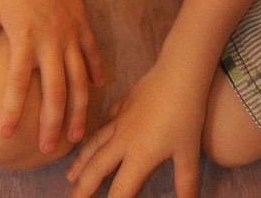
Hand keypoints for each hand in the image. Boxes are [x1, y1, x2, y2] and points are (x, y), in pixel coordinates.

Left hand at [0, 0, 102, 154]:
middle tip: (49, 148)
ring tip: (77, 135)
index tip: (6, 133)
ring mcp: (70, 35)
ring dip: (79, 110)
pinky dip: (96, 73)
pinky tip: (98, 91)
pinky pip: (92, 54)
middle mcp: (49, 42)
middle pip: (55, 91)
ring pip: (79, 80)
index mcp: (23, 39)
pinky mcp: (82, 26)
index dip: (11, 109)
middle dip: (53, 123)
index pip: (17, 83)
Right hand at [67, 60, 203, 197]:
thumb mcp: (189, 155)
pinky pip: (103, 122)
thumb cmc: (186, 116)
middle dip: (82, 188)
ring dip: (81, 162)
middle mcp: (122, 141)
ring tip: (70, 176)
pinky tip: (90, 138)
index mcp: (138, 157)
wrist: (177, 75)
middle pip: (97, 169)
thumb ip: (186, 185)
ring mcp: (119, 120)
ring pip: (94, 145)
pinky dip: (94, 134)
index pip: (119, 191)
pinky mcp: (122, 104)